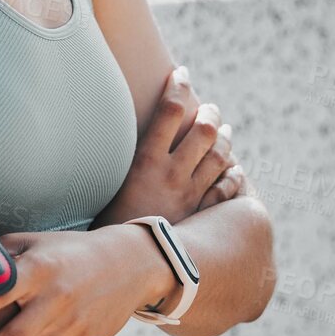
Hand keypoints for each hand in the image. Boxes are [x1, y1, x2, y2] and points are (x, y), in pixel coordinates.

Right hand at [96, 66, 243, 226]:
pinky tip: (235, 169)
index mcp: (146, 160)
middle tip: (210, 106)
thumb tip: (99, 127)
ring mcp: (189, 195)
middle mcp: (172, 173)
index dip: (178, 86)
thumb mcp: (102, 181)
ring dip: (225, 139)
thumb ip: (112, 155)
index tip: (182, 73)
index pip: (169, 110)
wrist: (119, 262)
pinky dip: (233, 177)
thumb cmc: (103, 220)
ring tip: (226, 128)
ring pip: (219, 157)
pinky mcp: (199, 215)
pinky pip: (224, 191)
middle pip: (203, 130)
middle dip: (210, 113)